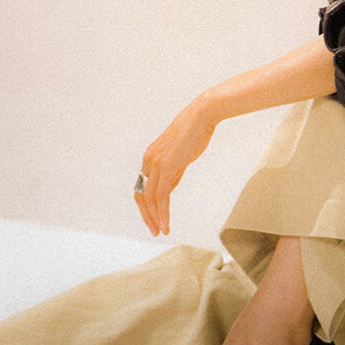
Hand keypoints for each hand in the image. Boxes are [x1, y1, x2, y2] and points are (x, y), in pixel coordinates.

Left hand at [135, 99, 215, 235]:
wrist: (203, 114)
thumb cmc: (196, 131)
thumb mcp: (180, 154)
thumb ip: (172, 171)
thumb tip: (169, 186)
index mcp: (150, 157)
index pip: (142, 188)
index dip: (147, 206)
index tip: (155, 218)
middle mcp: (148, 161)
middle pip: (141, 196)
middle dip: (147, 216)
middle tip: (156, 230)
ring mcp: (156, 164)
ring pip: (150, 199)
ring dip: (155, 218)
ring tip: (162, 230)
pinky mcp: (168, 167)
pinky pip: (162, 196)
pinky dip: (163, 212)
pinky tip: (167, 223)